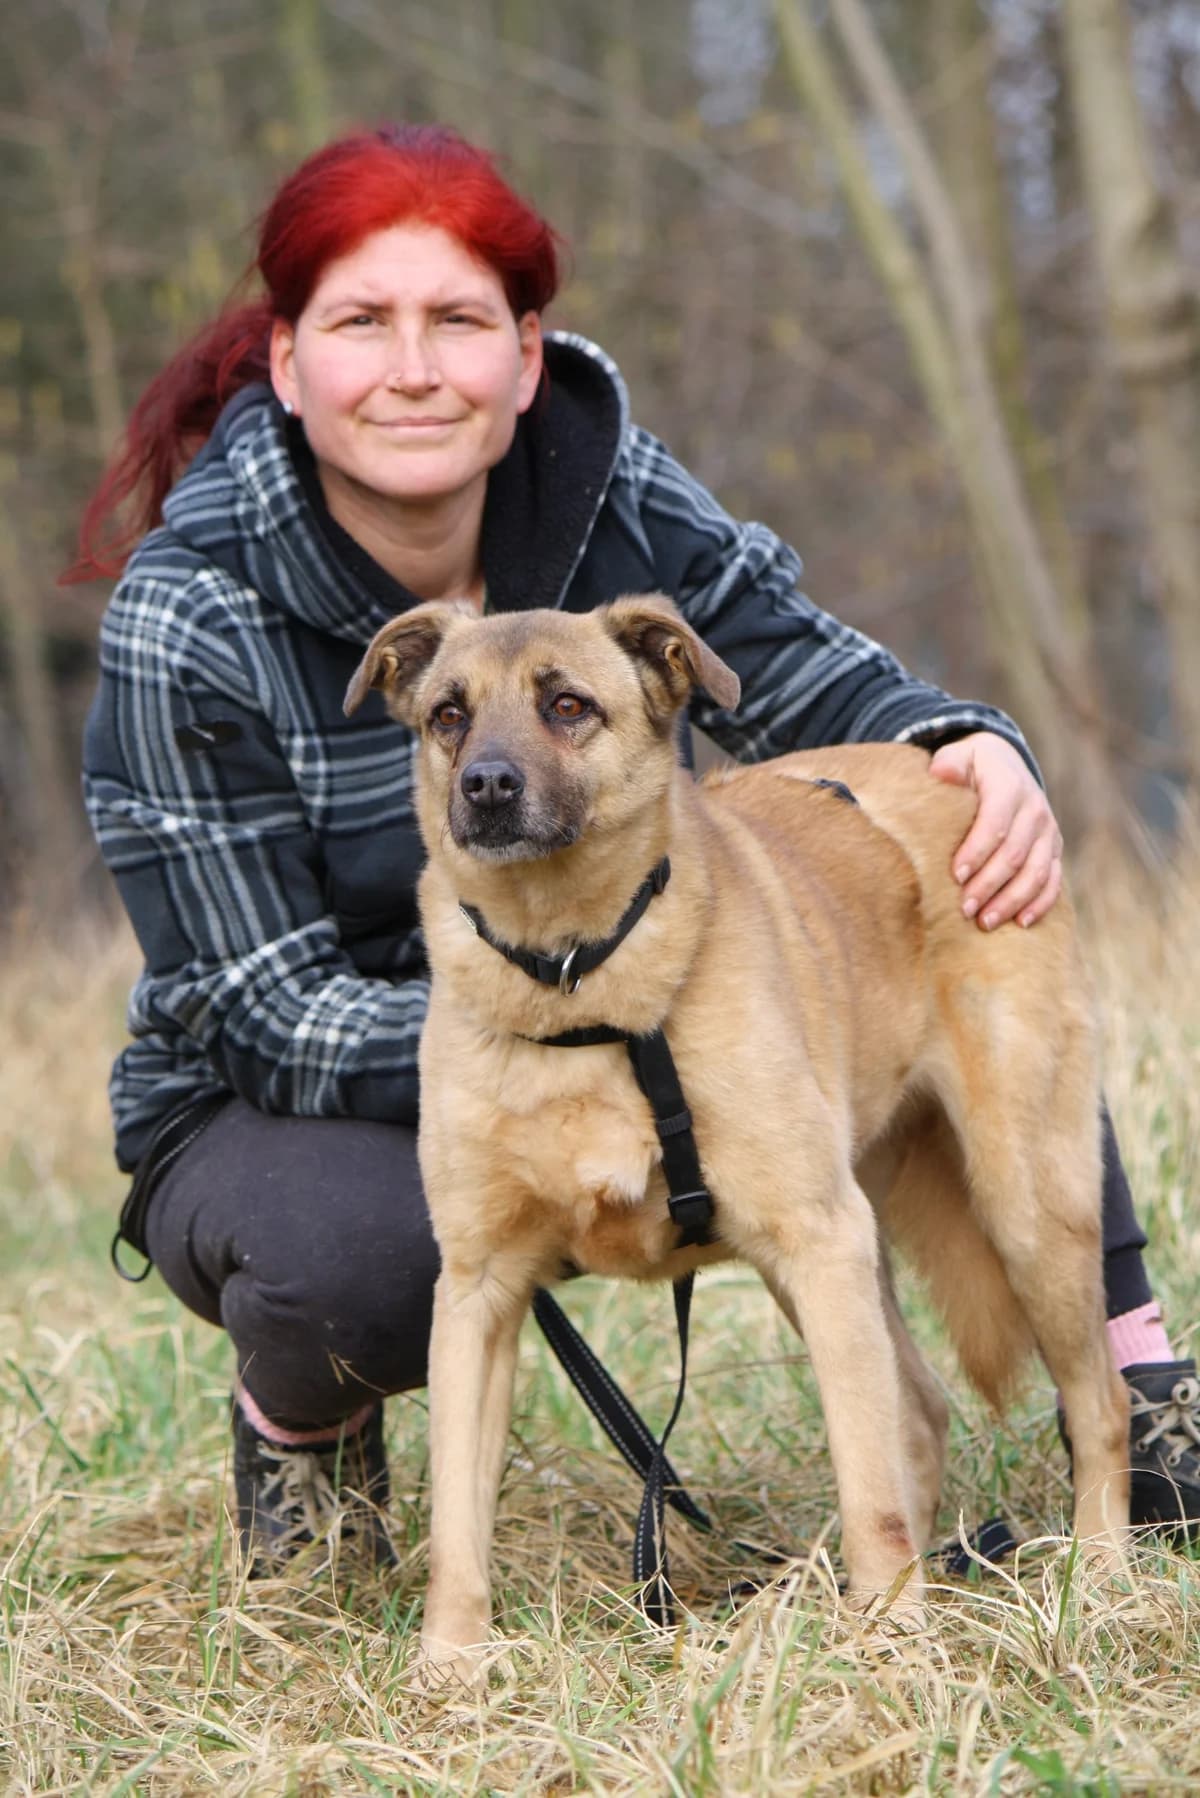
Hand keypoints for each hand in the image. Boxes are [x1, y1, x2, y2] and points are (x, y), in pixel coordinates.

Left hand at [928, 733, 1062, 929]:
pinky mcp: (1053, 850)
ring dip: (1012, 900)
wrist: (1006, 764)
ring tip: (985, 922)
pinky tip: (1020, 922)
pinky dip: (1040, 903)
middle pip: (1014, 854)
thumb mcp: (960, 756)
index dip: (977, 851)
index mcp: (1009, 786)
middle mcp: (1034, 810)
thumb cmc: (973, 767)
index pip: (995, 822)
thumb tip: (940, 773)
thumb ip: (949, 764)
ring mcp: (1048, 832)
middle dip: (989, 884)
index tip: (955, 875)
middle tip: (964, 909)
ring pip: (1036, 872)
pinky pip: (1053, 880)